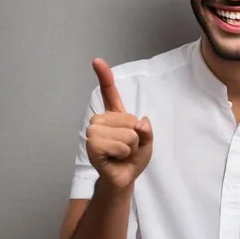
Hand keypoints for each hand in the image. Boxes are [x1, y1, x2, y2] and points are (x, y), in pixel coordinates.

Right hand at [86, 58, 152, 192]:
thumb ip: (147, 131)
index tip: (96, 61)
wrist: (124, 177)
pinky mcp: (92, 145)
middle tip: (126, 148)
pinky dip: (123, 153)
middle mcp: (101, 120)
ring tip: (120, 153)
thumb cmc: (134, 157)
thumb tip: (141, 123)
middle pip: (129, 120)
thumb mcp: (147, 141)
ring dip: (130, 147)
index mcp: (114, 114)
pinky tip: (115, 158)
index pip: (109, 91)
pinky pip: (118, 144)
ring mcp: (94, 132)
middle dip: (135, 137)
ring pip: (126, 133)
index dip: (104, 75)